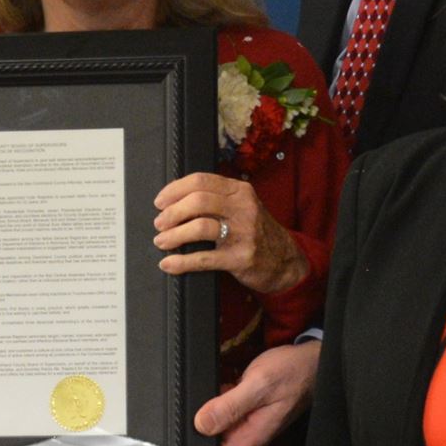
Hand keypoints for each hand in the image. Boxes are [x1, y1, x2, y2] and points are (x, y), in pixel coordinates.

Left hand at [152, 171, 308, 293]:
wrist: (285, 261)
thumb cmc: (255, 232)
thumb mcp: (242, 207)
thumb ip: (217, 198)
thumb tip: (175, 200)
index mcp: (239, 191)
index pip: (201, 181)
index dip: (175, 190)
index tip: (160, 202)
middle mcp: (243, 208)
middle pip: (198, 201)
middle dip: (172, 213)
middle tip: (159, 223)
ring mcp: (243, 233)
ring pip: (200, 227)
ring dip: (174, 235)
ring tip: (162, 241)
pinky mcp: (240, 258)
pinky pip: (204, 259)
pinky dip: (181, 262)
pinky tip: (169, 264)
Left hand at [193, 339, 318, 445]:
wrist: (312, 362)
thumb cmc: (293, 373)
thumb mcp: (258, 385)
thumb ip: (229, 405)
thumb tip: (201, 424)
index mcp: (252, 436)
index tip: (187, 442)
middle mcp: (250, 434)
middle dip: (200, 433)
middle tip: (191, 412)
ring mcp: (249, 423)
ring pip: (218, 429)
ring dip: (207, 416)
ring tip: (205, 397)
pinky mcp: (248, 411)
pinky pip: (226, 414)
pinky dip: (217, 405)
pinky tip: (216, 390)